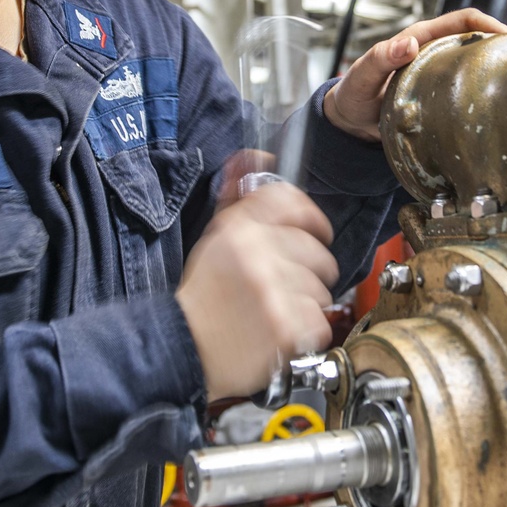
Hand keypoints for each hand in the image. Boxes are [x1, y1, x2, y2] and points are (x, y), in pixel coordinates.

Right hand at [176, 181, 337, 401]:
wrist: (184, 348)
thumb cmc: (202, 296)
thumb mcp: (214, 240)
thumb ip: (240, 202)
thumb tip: (257, 158)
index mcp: (238, 228)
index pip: (290, 201)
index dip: (312, 216)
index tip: (318, 230)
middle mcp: (257, 253)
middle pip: (318, 251)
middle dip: (311, 269)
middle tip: (290, 284)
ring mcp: (274, 290)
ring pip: (322, 289)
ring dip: (307, 303)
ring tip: (278, 311)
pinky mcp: (286, 326)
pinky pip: (320, 322)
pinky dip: (306, 332)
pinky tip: (282, 332)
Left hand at [324, 9, 506, 142]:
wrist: (350, 122)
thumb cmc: (355, 94)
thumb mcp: (362, 76)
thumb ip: (380, 59)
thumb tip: (408, 43)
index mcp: (421, 39)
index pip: (463, 21)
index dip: (489, 23)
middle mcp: (435, 54)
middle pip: (479, 41)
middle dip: (504, 46)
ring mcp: (441, 76)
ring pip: (477, 66)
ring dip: (498, 70)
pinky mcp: (442, 97)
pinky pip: (469, 91)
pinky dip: (485, 94)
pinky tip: (498, 107)